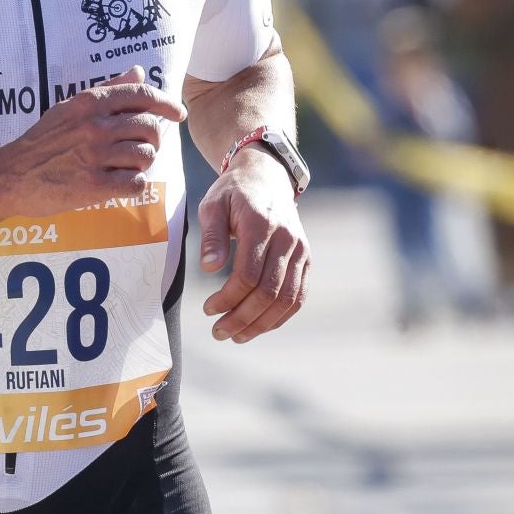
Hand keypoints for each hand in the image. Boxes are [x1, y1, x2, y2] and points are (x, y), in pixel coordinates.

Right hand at [0, 65, 186, 214]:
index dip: (167, 103)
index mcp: (89, 103)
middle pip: (150, 127)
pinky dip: (133, 184)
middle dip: (152, 140)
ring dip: (141, 163)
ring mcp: (95, 156)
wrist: (10, 176)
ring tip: (124, 166)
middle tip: (140, 147)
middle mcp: (95, 125)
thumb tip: (139, 71)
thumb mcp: (69, 108)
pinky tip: (119, 183)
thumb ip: (107, 90)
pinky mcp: (95, 185)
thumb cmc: (41, 142)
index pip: (141, 94)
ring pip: (146, 156)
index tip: (178, 114)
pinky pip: (136, 183)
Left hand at [198, 148, 309, 341]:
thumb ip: (211, 236)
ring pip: (287, 299)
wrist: (266, 177)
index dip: (228, 298)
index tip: (207, 310)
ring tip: (236, 336)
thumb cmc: (233, 193)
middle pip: (269, 291)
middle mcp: (287, 240)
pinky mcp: (306, 259)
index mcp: (261, 225)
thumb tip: (209, 267)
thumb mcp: (213, 205)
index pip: (248, 274)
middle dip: (242, 318)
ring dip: (262, 323)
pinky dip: (280, 316)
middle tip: (219, 332)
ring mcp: (301, 251)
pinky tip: (258, 326)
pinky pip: (298, 295)